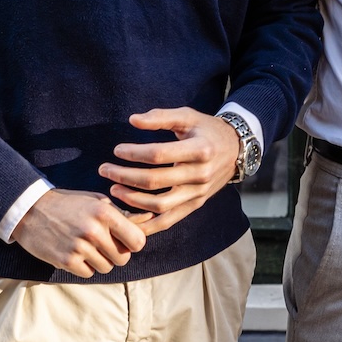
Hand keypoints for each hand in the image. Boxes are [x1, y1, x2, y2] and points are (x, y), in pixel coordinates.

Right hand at [9, 188, 147, 277]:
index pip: (137, 241)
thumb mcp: (96, 201)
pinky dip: (85, 267)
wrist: (30, 210)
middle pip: (123, 258)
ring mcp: (79, 247)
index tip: (127, 241)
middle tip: (105, 245)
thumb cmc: (68, 204)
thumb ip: (120, 213)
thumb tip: (149, 220)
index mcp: (105, 213)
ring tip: (88, 247)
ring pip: (106, 267)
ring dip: (100, 261)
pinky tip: (76, 253)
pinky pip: (88, 273)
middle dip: (117, 254)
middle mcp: (94, 231)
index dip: (134, 244)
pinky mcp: (66, 261)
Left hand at [99, 107, 243, 235]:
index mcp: (199, 149)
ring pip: (160, 205)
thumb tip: (132, 120)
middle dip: (125, 176)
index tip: (117, 151)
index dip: (134, 153)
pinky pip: (169, 220)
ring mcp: (199, 193)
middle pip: (155, 181)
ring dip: (132, 201)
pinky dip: (148, 224)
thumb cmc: (207, 130)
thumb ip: (161, 117)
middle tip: (105, 170)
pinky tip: (129, 220)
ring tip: (113, 191)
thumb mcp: (188, 116)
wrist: (236, 149)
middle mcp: (200, 174)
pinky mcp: (196, 204)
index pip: (159, 154)